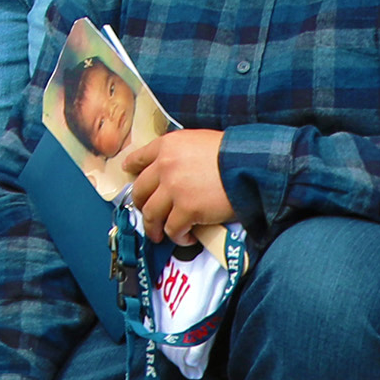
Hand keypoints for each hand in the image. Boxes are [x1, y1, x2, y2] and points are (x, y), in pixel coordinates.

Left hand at [118, 127, 230, 244]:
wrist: (249, 164)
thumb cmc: (231, 153)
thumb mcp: (199, 141)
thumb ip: (180, 154)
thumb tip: (174, 171)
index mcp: (167, 145)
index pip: (138, 159)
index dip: (132, 171)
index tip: (130, 178)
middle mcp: (164, 166)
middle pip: (139, 191)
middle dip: (141, 206)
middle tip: (148, 216)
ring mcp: (174, 189)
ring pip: (151, 214)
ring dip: (154, 228)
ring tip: (159, 235)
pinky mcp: (187, 209)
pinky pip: (173, 229)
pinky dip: (178, 237)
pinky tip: (185, 238)